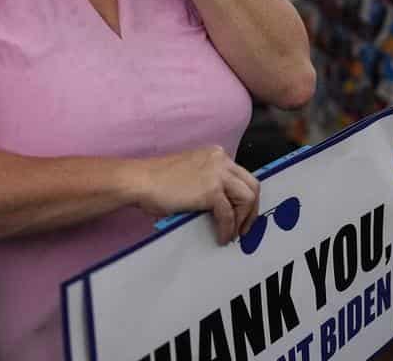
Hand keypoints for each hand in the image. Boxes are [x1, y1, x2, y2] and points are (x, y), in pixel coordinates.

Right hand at [131, 146, 259, 243]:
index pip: (242, 176)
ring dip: (243, 219)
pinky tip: (222, 237)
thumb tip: (225, 207)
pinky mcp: (210, 190)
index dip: (246, 198)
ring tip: (234, 234)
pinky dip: (227, 228)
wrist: (140, 180)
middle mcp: (221, 160)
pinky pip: (228, 214)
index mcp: (217, 154)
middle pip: (252, 185)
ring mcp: (217, 174)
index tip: (243, 215)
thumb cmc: (158, 181)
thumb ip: (210, 183)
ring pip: (247, 198)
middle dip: (252, 209)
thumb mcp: (192, 175)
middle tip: (245, 227)